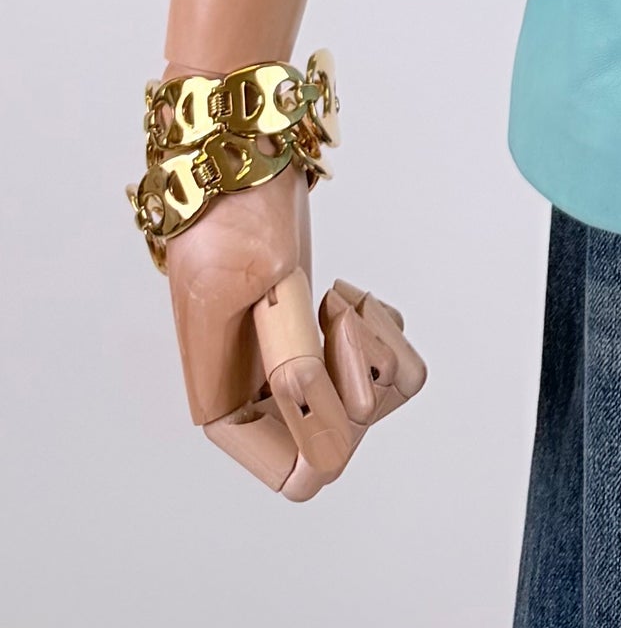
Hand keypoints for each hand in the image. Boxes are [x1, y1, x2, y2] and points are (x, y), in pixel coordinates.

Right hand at [164, 166, 425, 501]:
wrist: (247, 153)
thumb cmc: (236, 212)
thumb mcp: (265, 286)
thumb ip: (295, 370)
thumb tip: (326, 458)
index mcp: (226, 403)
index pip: (297, 474)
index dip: (330, 434)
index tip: (328, 367)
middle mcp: (262, 396)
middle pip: (347, 437)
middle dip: (360, 375)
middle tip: (332, 312)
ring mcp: (298, 369)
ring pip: (377, 399)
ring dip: (377, 345)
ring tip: (339, 298)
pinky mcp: (327, 341)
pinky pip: (387, 362)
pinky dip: (386, 327)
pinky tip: (352, 296)